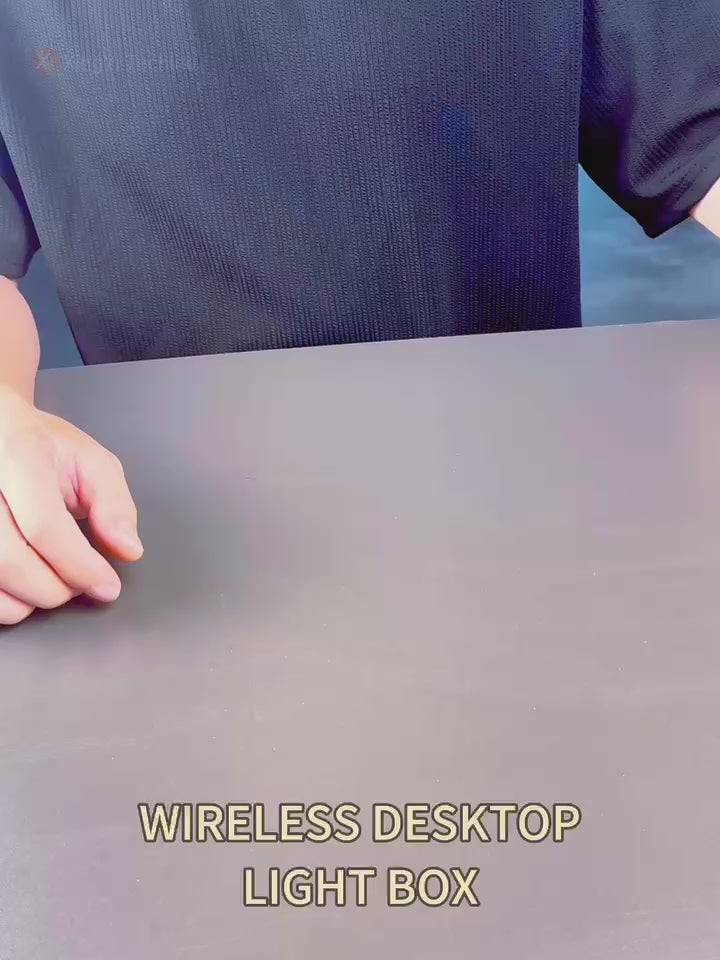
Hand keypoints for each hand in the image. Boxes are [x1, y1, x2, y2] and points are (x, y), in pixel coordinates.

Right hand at [0, 386, 142, 623]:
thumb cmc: (41, 448)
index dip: (80, 566)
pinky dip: (3, 604)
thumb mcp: (90, 462)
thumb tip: (129, 550)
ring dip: (29, 600)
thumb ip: (114, 505)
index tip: (108, 585)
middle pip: (11, 561)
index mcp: (18, 457)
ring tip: (54, 582)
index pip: (44, 526)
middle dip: (56, 588)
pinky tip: (24, 589)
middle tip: (81, 582)